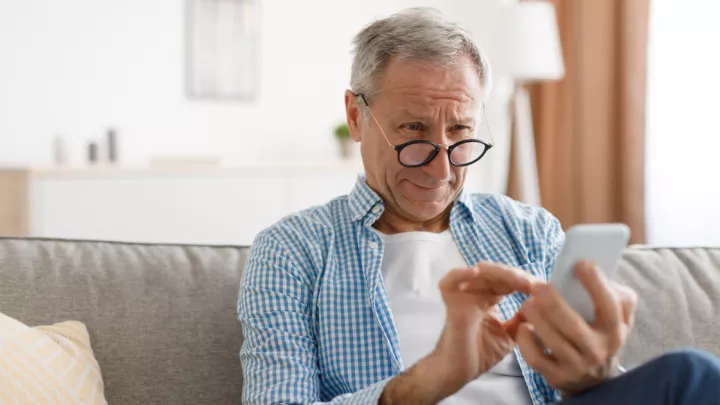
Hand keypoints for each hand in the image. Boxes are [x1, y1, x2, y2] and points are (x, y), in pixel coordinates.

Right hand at [431, 262, 538, 396]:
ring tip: (517, 280)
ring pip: (479, 272)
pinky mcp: (451, 301)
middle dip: (516, 276)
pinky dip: (461, 273)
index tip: (543, 289)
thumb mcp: (510, 335)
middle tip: (532, 284)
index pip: (508, 281)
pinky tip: (476, 272)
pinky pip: (451, 281)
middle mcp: (476, 292)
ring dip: (499, 273)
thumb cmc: (480, 353)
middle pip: (496, 273)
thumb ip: (522, 321)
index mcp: (489, 298)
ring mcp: (463, 295)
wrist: (459, 372)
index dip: (525, 282)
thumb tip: (542, 307)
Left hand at [513, 261, 637, 395]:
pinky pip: (536, 358)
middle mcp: (597, 350)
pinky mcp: (557, 376)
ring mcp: (577, 366)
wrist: (595, 380)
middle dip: (553, 303)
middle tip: (538, 286)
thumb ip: (617, 295)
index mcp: (614, 330)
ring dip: (536, 318)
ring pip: (552, 341)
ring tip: (528, 303)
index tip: (580, 264)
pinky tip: (523, 327)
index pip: (610, 306)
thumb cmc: (601, 335)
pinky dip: (525, 341)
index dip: (596, 283)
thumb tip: (599, 271)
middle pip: (573, 326)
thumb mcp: (618, 318)